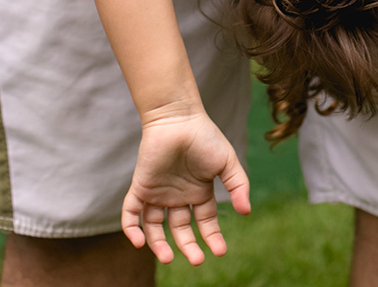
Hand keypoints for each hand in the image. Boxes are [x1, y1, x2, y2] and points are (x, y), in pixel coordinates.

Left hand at [122, 111, 250, 265]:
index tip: (220, 251)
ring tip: (168, 257)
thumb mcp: (228, 162)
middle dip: (188, 246)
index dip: (212, 237)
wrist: (178, 118)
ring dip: (158, 245)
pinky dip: (132, 229)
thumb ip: (238, 186)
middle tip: (196, 260)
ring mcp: (158, 193)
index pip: (205, 222)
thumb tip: (246, 212)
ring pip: (154, 227)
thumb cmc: (204, 137)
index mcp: (199, 192)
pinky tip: (139, 242)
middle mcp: (177, 196)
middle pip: (180, 229)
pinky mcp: (140, 187)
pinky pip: (131, 214)